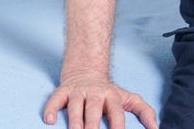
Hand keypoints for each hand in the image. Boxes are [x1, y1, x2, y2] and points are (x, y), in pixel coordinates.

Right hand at [43, 71, 158, 128]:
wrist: (87, 69)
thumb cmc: (109, 93)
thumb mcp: (129, 98)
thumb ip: (144, 112)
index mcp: (112, 98)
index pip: (117, 114)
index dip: (118, 127)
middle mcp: (95, 94)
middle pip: (94, 110)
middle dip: (93, 125)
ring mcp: (78, 92)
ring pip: (75, 106)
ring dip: (75, 120)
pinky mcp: (63, 91)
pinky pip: (55, 99)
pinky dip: (51, 108)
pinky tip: (49, 120)